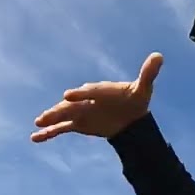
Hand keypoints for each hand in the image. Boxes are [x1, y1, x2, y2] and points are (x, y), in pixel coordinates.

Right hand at [31, 52, 163, 142]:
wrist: (131, 117)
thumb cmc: (135, 100)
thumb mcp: (143, 89)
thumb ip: (147, 74)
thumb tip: (159, 56)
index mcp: (100, 90)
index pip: (89, 91)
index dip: (80, 94)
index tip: (70, 95)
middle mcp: (86, 99)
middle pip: (72, 104)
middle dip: (61, 108)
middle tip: (48, 113)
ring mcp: (80, 111)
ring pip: (63, 114)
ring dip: (51, 118)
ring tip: (38, 122)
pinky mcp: (77, 123)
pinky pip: (61, 128)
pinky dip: (49, 133)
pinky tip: (35, 138)